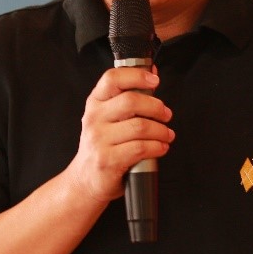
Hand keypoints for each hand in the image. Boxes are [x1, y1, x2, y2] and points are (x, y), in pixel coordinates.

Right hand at [67, 66, 173, 202]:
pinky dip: (157, 147)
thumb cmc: (103, 147)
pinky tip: (161, 147)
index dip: (136, 76)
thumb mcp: (109, 118)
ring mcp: (99, 140)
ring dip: (161, 130)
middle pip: (131, 101)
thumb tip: (152, 73)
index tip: (154, 81)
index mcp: (95, 103)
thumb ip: (128, 96)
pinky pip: (140, 148)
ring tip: (166, 135)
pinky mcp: (107, 160)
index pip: (113, 79)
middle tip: (166, 114)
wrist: (86, 180)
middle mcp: (94, 118)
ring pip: (140, 126)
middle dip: (156, 107)